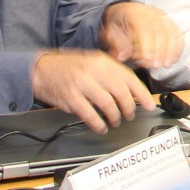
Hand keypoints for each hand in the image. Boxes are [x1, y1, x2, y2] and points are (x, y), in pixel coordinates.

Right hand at [31, 50, 153, 133]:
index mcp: (102, 61)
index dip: (141, 93)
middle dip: (129, 107)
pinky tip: (101, 127)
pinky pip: (90, 114)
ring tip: (116, 121)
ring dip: (115, 116)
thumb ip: (110, 73)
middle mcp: (93, 71)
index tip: (149, 104)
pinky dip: (98, 124)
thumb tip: (131, 90)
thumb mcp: (92, 62)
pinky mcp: (70, 98)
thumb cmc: (68, 67)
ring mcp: (81, 84)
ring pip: (107, 104)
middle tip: (130, 115)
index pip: (128, 78)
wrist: (41, 69)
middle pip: (121, 92)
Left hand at [100, 1, 182, 67]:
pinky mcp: (169, 22)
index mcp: (135, 13)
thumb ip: (118, 44)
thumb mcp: (111, 32)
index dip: (147, 43)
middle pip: (160, 30)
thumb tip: (123, 56)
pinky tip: (173, 59)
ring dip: (171, 50)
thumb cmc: (118, 24)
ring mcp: (162, 16)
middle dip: (160, 50)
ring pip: (171, 32)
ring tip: (166, 64)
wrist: (124, 12)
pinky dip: (177, 47)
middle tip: (156, 65)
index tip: (147, 58)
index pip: (144, 27)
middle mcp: (151, 12)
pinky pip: (177, 34)